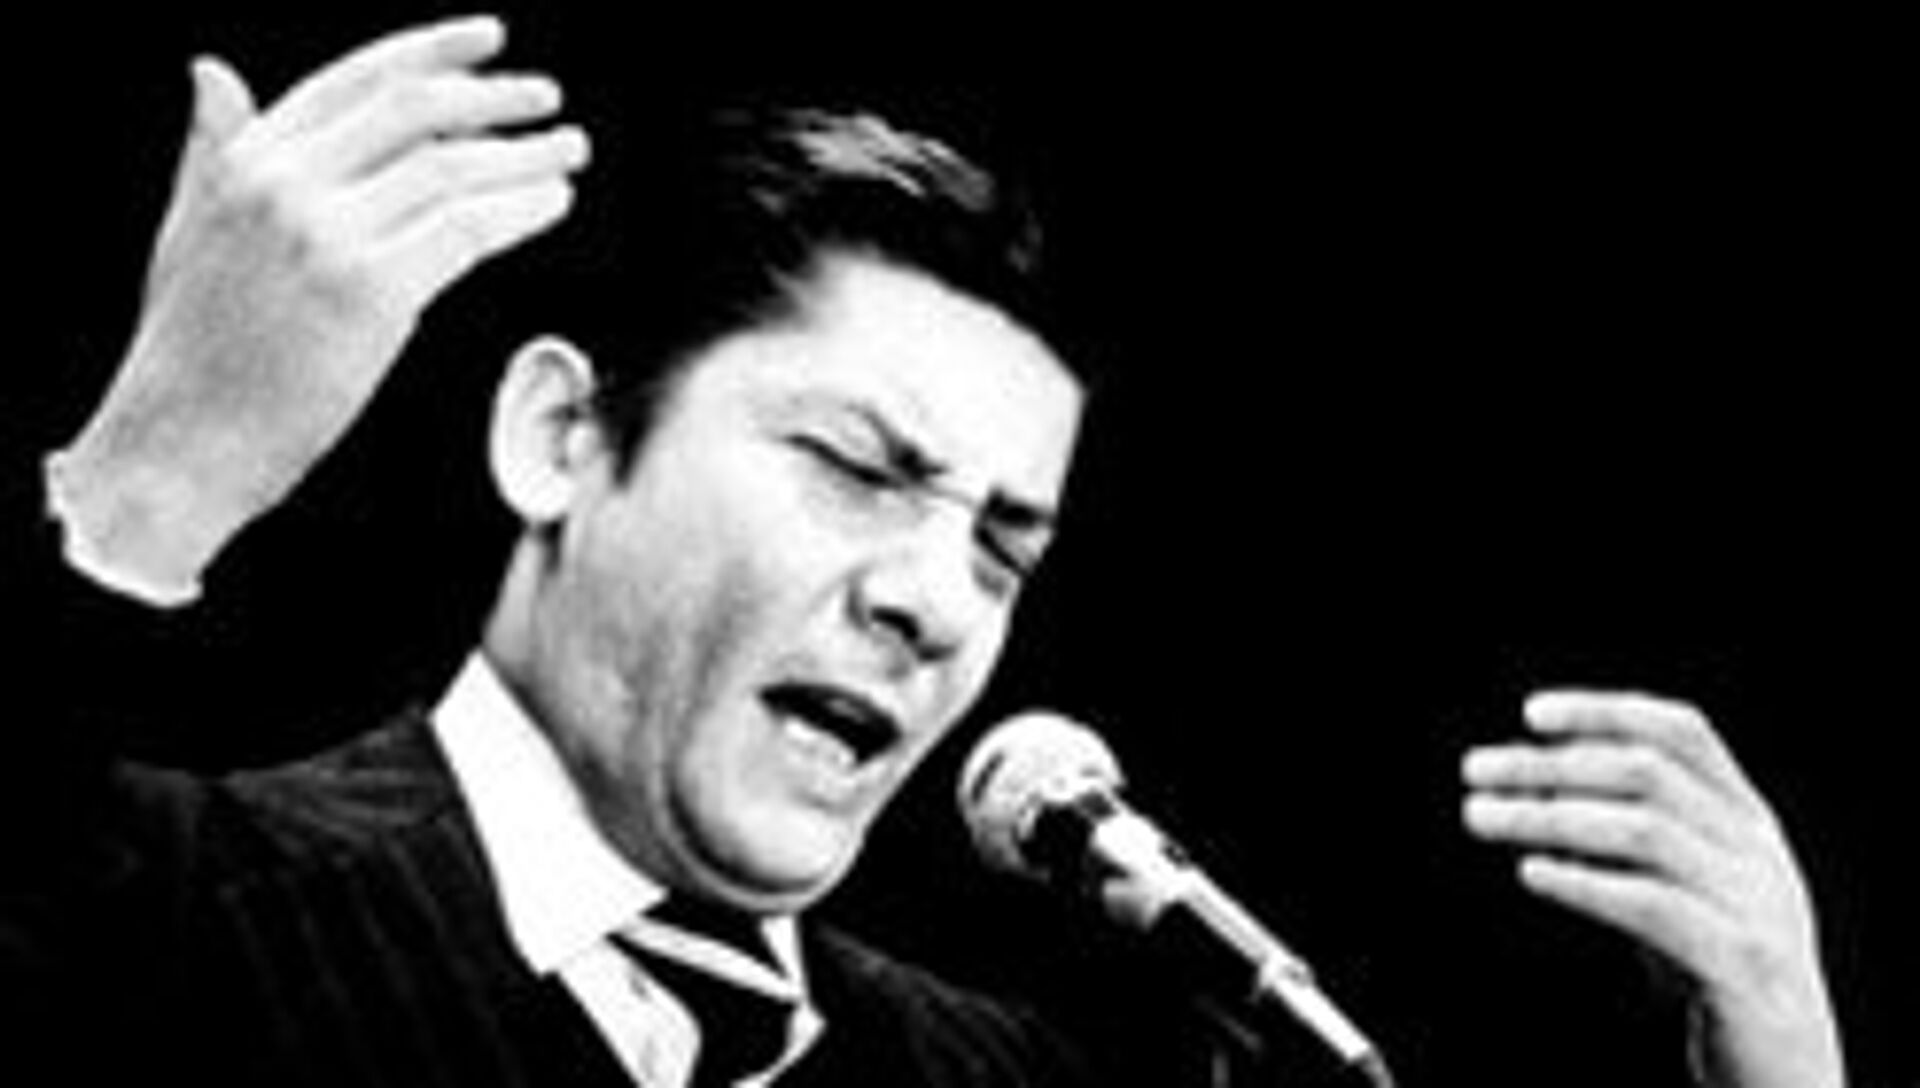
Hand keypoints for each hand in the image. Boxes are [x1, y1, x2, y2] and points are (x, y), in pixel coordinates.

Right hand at [49, 15, 588, 601]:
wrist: (179, 443)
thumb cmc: (191, 352)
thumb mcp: (190, 228)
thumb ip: (215, 149)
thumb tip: (212, 71)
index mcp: (244, 162)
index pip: (355, 81)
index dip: (430, 52)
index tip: (491, 39)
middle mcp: (285, 185)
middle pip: (412, 113)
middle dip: (491, 98)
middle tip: (547, 97)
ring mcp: (328, 236)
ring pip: (450, 169)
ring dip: (523, 155)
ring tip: (569, 150)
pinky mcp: (370, 292)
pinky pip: (467, 230)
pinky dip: (519, 209)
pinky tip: (552, 201)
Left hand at [1462, 690, 1845, 1087]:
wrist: (1792, 1071)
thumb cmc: (1714, 970)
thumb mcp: (1670, 885)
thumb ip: (1616, 833)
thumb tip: (1530, 777)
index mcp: (1746, 820)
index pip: (1681, 734)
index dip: (1606, 712)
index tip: (1532, 713)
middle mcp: (1757, 851)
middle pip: (1648, 775)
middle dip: (1552, 764)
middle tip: (1476, 771)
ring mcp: (1756, 904)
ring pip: (1646, 831)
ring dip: (1550, 815)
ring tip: (1482, 816)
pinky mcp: (1743, 962)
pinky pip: (1657, 907)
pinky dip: (1588, 883)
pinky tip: (1533, 873)